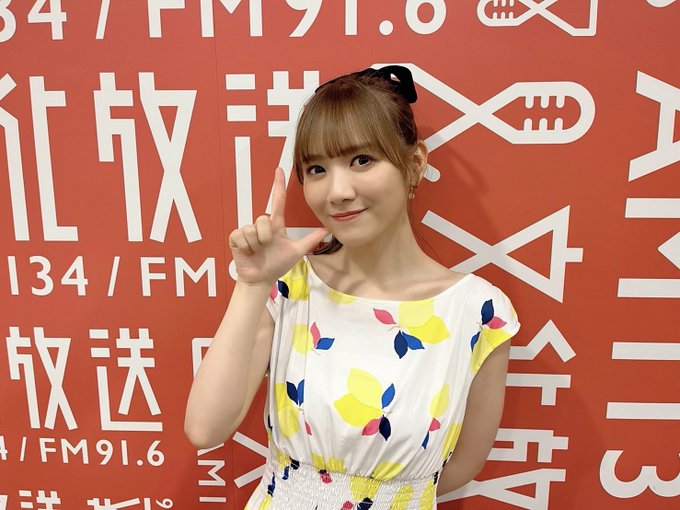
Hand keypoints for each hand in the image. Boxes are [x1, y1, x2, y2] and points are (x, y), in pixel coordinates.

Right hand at [228, 167, 329, 285]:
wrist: (261, 279)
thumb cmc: (277, 264)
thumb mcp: (297, 250)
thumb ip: (311, 239)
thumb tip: (328, 230)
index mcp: (275, 225)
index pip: (278, 201)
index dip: (278, 185)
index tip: (279, 170)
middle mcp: (261, 225)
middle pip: (264, 218)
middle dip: (267, 236)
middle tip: (267, 247)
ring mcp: (247, 230)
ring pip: (253, 228)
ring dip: (257, 243)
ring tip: (257, 251)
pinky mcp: (236, 237)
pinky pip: (242, 235)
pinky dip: (247, 246)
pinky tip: (248, 252)